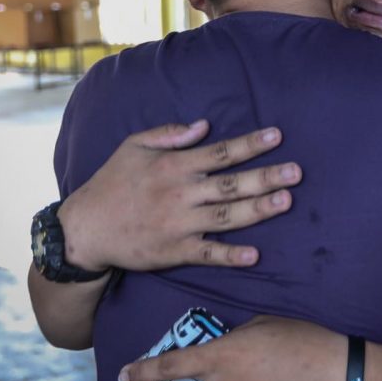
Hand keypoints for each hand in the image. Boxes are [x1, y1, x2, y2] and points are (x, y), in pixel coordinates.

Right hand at [61, 120, 301, 271]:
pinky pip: (207, 254)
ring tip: (286, 201)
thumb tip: (204, 125)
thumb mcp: (133, 146)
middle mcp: (180, 193)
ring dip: (257, 210)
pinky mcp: (174, 251)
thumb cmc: (111, 183)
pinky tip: (254, 255)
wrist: (85, 229)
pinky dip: (230, 255)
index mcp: (174, 165)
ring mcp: (179, 224)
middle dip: (265, 177)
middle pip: (231, 184)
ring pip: (226, 217)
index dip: (250, 144)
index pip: (220, 152)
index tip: (277, 136)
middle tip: (297, 172)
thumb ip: (169, 133)